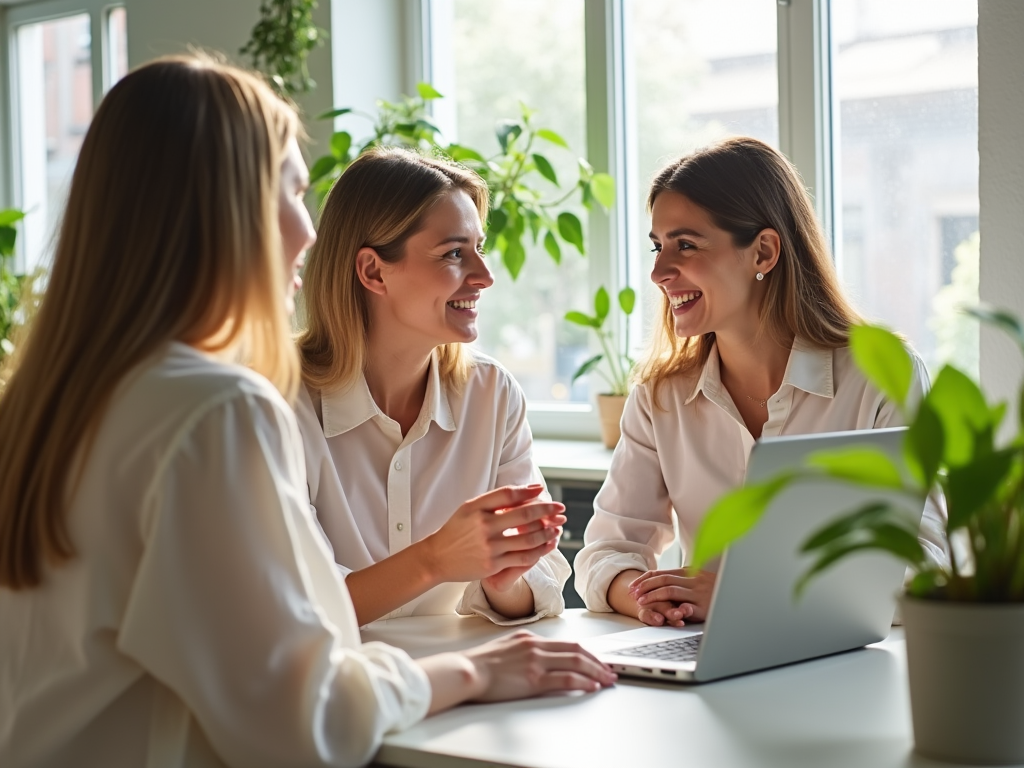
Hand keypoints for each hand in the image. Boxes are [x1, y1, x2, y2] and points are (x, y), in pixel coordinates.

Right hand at [421, 485, 565, 584]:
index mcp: (477, 508)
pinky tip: (547, 545)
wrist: (437, 557)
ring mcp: (489, 547)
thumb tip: (524, 491)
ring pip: (527, 538)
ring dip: (547, 532)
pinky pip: (523, 557)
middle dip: (546, 510)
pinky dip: (539, 551)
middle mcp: (484, 526)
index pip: (508, 494)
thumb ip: (493, 500)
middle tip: (560, 508)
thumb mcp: (469, 508)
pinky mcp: (493, 565)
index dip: (528, 491)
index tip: (542, 489)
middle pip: (523, 514)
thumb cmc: (456, 530)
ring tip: (557, 527)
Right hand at [462, 630, 616, 700]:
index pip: (565, 643)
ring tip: (607, 679)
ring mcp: (536, 661)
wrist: (467, 670)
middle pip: (576, 650)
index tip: (595, 660)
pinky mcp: (533, 679)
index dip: (585, 652)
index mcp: (529, 638)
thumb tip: (539, 656)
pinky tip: (591, 686)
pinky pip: (565, 679)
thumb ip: (524, 649)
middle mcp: (536, 646)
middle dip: (596, 661)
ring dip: (595, 671)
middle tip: (609, 670)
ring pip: (575, 662)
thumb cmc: (480, 663)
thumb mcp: (505, 646)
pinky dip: (582, 682)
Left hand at [629, 568, 716, 622]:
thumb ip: (687, 581)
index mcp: (691, 572)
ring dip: (652, 595)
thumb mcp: (702, 581)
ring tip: (641, 602)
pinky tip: (664, 612)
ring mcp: (699, 592)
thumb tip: (668, 582)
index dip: (646, 578)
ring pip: (670, 589)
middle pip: (662, 578)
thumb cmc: (720, 591)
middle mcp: (693, 579)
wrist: (743, 594)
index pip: (662, 572)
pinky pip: (686, 605)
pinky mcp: (706, 606)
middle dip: (644, 586)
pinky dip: (675, 608)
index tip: (634, 584)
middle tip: (632, 593)